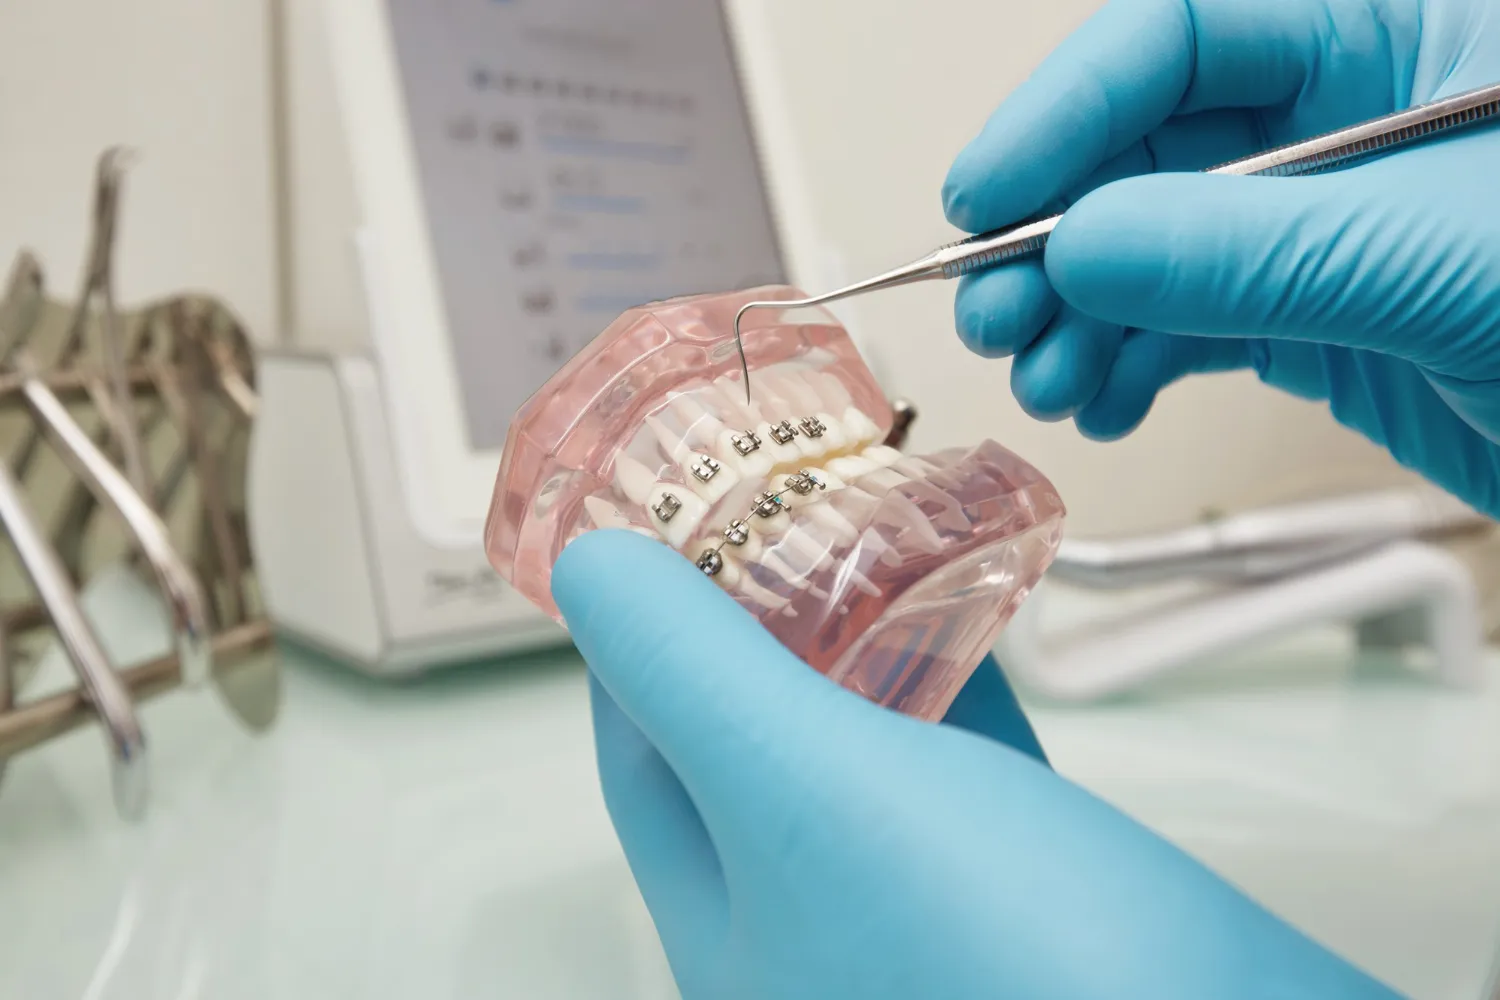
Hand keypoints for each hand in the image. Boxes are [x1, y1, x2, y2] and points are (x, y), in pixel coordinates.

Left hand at [553, 529, 1399, 999]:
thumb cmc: (1018, 971)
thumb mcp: (809, 792)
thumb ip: (694, 674)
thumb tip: (595, 574)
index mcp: (732, 931)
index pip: (644, 755)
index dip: (643, 634)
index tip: (659, 534)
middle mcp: (818, 934)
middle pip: (755, 742)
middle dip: (762, 617)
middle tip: (778, 506)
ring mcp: (927, 918)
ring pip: (869, 745)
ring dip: (867, 635)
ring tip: (871, 526)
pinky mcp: (1037, 896)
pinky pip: (970, 760)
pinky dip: (964, 672)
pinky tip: (980, 599)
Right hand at [943, 0, 1499, 517]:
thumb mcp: (1448, 261)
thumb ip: (1253, 250)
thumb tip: (1081, 244)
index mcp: (1414, 21)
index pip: (1191, 26)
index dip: (1070, 102)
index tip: (990, 190)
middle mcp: (1359, 109)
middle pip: (1152, 142)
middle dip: (1060, 232)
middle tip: (997, 307)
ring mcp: (1334, 215)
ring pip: (1155, 243)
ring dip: (1080, 314)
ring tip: (1046, 375)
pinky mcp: (1325, 308)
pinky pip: (1192, 319)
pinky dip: (1131, 362)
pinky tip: (1104, 398)